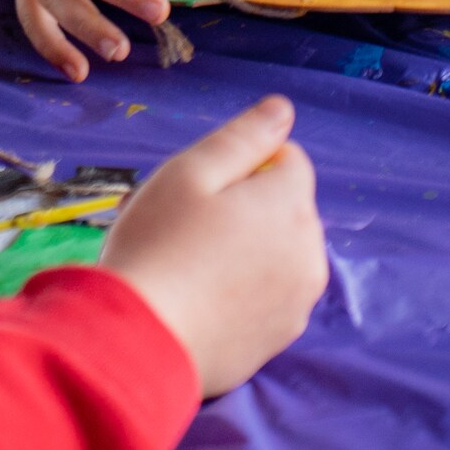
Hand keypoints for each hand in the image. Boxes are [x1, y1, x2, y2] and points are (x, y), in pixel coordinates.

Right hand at [100, 96, 326, 397]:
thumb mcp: (189, 173)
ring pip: (280, 254)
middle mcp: (310, 254)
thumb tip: (283, 109)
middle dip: (248, 209)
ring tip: (192, 268)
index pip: (289, 160)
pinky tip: (202, 302)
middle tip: (187, 228)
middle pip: (287, 209)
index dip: (242, 166)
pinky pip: (270, 297)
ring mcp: (299, 302)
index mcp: (292, 206)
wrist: (139, 341)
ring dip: (250, 250)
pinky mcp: (280, 339)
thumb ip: (242, 138)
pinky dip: (246, 293)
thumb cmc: (157, 245)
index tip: (200, 190)